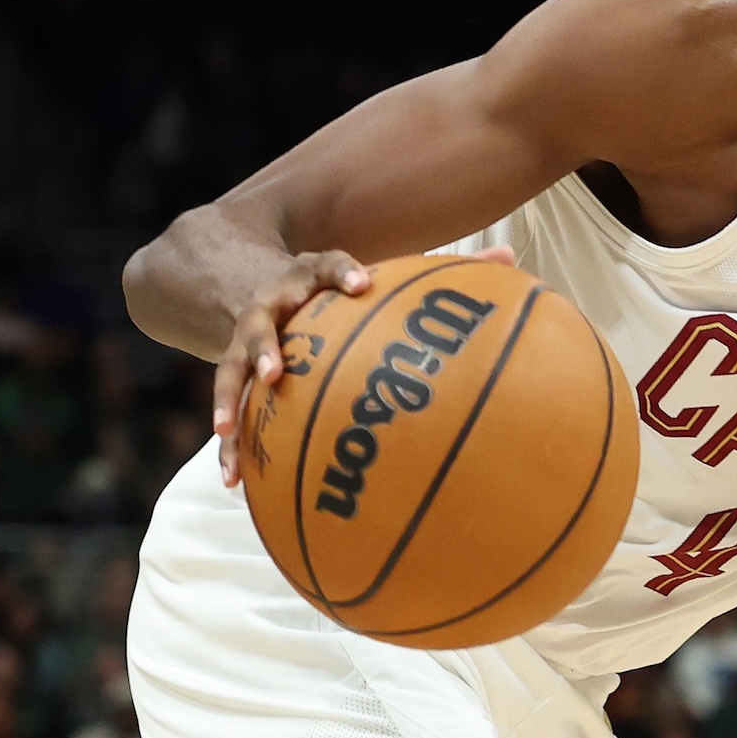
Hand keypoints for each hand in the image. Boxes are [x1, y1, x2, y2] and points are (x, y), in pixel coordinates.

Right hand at [212, 243, 516, 484]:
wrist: (259, 279)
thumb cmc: (340, 288)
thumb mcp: (378, 273)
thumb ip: (437, 270)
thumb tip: (509, 256)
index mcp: (314, 275)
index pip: (328, 264)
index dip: (345, 273)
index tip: (364, 284)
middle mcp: (275, 304)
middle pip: (263, 320)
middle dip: (266, 345)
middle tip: (277, 371)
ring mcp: (248, 339)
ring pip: (233, 366)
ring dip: (230, 396)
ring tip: (227, 429)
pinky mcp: (235, 371)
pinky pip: (230, 408)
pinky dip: (231, 446)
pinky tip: (234, 481)